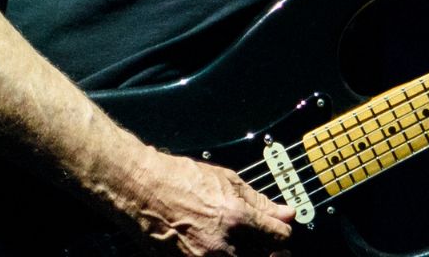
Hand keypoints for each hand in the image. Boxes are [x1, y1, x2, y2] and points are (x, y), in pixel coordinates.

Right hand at [123, 150, 295, 255]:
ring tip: (243, 248)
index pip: (280, 237)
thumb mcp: (227, 180)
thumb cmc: (180, 179)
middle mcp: (224, 244)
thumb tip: (286, 213)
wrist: (142, 190)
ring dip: (249, 256)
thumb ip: (260, 202)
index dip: (283, 233)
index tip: (279, 230)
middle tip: (269, 247)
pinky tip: (221, 250)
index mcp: (237, 218)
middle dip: (271, 252)